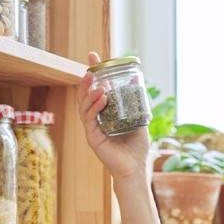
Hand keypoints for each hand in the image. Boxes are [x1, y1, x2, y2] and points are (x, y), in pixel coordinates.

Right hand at [78, 52, 150, 179]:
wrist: (136, 167)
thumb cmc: (136, 146)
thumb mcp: (138, 117)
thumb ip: (135, 100)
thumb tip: (137, 78)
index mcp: (104, 113)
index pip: (95, 90)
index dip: (93, 73)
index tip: (92, 56)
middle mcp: (95, 119)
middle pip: (86, 96)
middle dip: (86, 80)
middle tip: (90, 66)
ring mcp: (92, 129)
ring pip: (84, 106)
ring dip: (90, 93)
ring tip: (98, 84)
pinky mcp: (92, 137)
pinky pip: (89, 119)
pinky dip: (94, 107)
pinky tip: (101, 98)